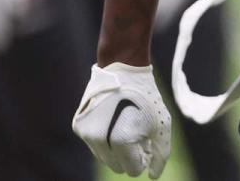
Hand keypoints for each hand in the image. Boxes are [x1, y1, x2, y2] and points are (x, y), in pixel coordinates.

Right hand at [73, 63, 171, 178]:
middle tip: (139, 134)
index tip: (147, 143)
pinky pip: (94, 144)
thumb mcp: (161, 125)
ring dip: (116, 149)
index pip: (132, 170)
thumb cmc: (146, 98)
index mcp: (121, 141)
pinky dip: (104, 138)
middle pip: (117, 166)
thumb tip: (153, 175)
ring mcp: (86, 134)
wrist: (122, 69)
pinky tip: (114, 120)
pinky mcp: (78, 126)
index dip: (143, 159)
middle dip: (129, 156)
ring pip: (104, 157)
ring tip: (128, 127)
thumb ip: (160, 153)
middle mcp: (100, 140)